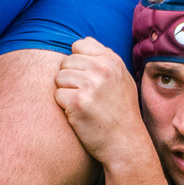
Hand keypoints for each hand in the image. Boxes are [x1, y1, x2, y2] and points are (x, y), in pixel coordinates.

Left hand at [54, 37, 147, 166]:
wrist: (125, 142)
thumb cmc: (121, 111)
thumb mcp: (122, 79)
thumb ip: (104, 59)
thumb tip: (82, 42)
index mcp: (112, 60)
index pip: (79, 45)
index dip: (78, 62)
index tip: (87, 78)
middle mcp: (102, 69)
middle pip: (66, 62)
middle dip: (70, 78)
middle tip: (86, 96)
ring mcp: (90, 85)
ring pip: (59, 78)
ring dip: (66, 92)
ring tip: (83, 104)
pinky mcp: (77, 103)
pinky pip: (57, 95)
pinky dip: (64, 106)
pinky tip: (79, 114)